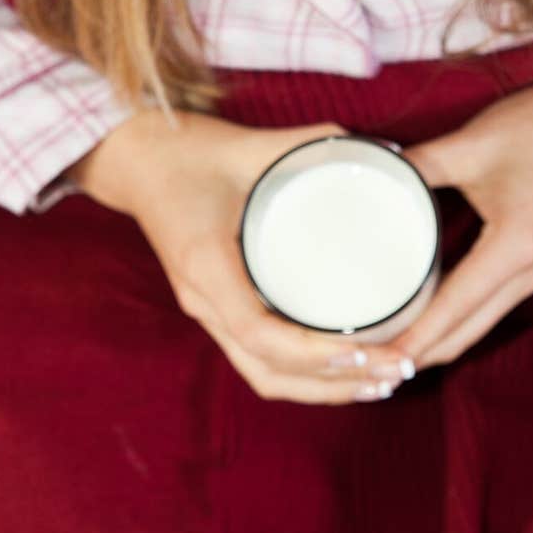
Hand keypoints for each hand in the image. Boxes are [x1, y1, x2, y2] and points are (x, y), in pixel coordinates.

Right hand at [71, 109, 409, 404]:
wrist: (137, 160)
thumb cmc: (189, 151)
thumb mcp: (246, 145)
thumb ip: (308, 143)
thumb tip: (376, 147)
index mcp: (207, 263)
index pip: (259, 332)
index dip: (315, 352)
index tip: (365, 348)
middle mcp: (203, 298)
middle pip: (270, 371)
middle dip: (335, 383)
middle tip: (395, 370)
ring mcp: (206, 308)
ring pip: (264, 375)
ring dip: (323, 389)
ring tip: (379, 381)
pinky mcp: (215, 307)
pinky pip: (257, 358)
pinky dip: (301, 374)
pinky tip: (341, 369)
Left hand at [374, 70, 532, 372]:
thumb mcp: (468, 144)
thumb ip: (415, 165)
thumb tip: (367, 176)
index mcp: (513, 248)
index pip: (452, 309)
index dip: (410, 339)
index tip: (371, 359)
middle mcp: (526, 273)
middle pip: (463, 334)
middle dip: (414, 355)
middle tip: (361, 365)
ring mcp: (530, 274)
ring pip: (473, 328)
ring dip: (430, 346)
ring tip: (380, 353)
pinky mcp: (526, 266)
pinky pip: (482, 310)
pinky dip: (448, 325)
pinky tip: (415, 323)